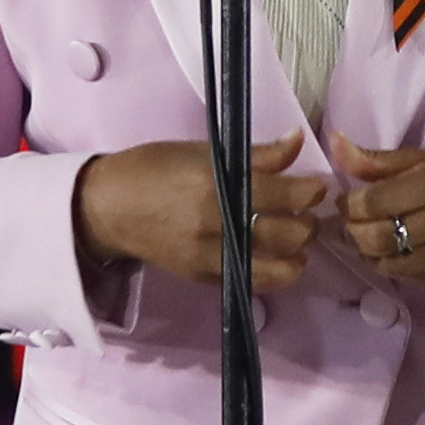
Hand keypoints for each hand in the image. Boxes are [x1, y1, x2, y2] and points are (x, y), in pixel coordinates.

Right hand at [74, 136, 324, 292]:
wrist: (109, 208)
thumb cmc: (153, 168)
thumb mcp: (203, 152)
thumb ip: (255, 155)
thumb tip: (297, 142)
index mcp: (217, 186)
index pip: (285, 194)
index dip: (311, 191)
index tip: (316, 186)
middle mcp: (217, 225)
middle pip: (288, 234)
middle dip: (309, 224)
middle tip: (308, 213)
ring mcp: (210, 257)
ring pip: (277, 269)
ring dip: (298, 255)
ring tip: (297, 242)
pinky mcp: (203, 278)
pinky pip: (252, 283)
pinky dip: (273, 273)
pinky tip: (275, 258)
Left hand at [325, 136, 424, 292]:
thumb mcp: (424, 160)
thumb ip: (376, 160)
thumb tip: (334, 144)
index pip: (374, 202)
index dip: (350, 204)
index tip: (347, 200)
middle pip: (377, 238)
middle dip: (353, 232)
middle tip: (352, 223)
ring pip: (388, 264)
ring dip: (368, 253)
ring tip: (370, 237)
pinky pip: (409, 277)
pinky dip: (392, 264)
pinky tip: (394, 250)